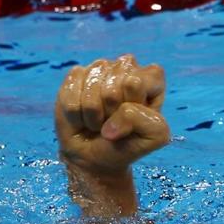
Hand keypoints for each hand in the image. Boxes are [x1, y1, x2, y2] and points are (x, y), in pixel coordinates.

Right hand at [54, 55, 169, 177]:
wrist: (92, 156)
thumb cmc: (126, 144)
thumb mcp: (152, 137)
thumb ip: (147, 121)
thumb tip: (121, 110)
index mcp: (151, 79)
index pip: (138, 82)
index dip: (131, 104)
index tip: (134, 120)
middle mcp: (127, 68)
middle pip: (114, 87)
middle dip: (111, 113)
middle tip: (114, 122)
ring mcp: (100, 68)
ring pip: (92, 88)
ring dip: (93, 115)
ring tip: (99, 121)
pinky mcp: (76, 75)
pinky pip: (71, 91)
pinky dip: (75, 112)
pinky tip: (83, 115)